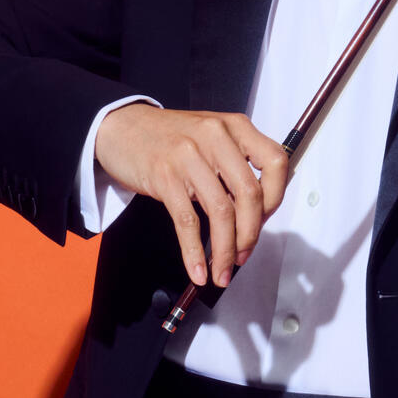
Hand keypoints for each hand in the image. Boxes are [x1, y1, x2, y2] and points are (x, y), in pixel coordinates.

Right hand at [94, 103, 289, 287]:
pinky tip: (198, 269)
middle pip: (249, 194)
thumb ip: (236, 164)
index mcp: (235, 126)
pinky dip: (194, 252)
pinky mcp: (165, 176)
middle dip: (250, 234)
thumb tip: (254, 214)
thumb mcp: (211, 137)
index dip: (275, 198)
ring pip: (221, 211)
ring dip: (225, 249)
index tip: (264, 220)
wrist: (122, 127)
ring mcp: (189, 156)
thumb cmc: (170, 137)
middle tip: (244, 255)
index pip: (275, 162)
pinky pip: (187, 222)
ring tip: (223, 271)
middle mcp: (216, 137)